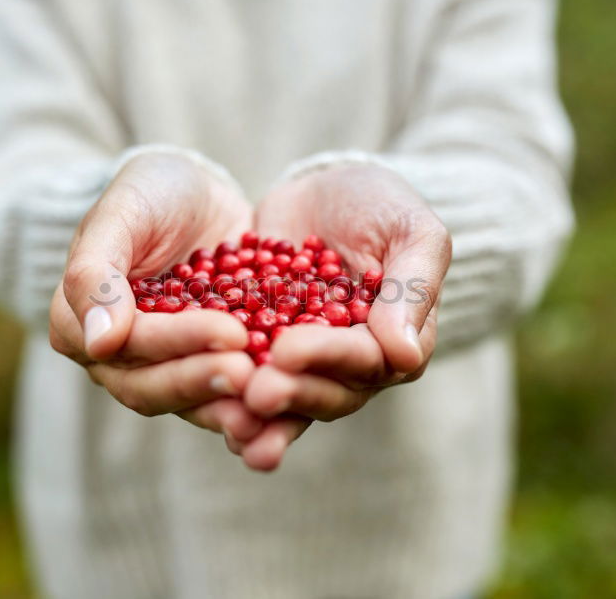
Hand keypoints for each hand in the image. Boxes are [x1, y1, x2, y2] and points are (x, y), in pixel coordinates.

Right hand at [49, 152, 263, 443]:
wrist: (199, 193)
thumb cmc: (150, 193)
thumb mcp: (121, 212)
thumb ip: (95, 271)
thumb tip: (99, 342)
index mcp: (78, 324)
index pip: (125, 346)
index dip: (175, 344)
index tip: (227, 334)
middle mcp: (115, 359)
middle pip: (152, 387)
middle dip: (203, 380)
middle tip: (251, 371)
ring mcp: (162, 369)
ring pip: (188, 401)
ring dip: (226, 405)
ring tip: (267, 395)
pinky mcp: (204, 370)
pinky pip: (223, 397)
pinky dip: (251, 404)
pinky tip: (286, 401)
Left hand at [240, 164, 451, 466]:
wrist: (323, 193)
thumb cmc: (381, 207)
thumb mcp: (412, 231)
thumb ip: (412, 287)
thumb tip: (405, 356)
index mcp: (397, 344)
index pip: (367, 360)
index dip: (328, 357)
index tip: (289, 351)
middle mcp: (352, 367)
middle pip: (326, 392)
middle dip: (291, 393)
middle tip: (256, 393)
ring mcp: (305, 365)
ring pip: (288, 398)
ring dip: (261, 415)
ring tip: (232, 423)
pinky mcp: (263, 354)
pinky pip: (249, 379)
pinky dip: (229, 397)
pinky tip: (203, 406)